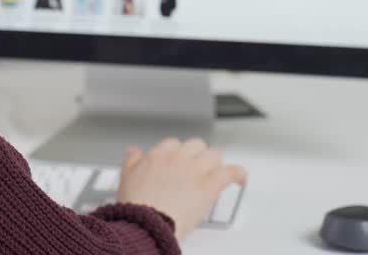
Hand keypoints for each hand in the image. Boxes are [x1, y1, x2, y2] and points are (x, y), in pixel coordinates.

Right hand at [116, 137, 247, 239]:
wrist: (146, 223)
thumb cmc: (136, 206)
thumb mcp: (126, 178)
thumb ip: (132, 161)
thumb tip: (133, 151)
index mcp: (158, 156)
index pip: (174, 144)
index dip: (179, 153)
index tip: (181, 161)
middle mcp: (178, 159)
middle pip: (196, 146)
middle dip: (199, 155)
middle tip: (199, 167)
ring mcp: (195, 171)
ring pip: (213, 155)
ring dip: (216, 163)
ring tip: (216, 172)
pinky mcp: (209, 186)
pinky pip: (230, 172)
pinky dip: (238, 174)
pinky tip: (241, 178)